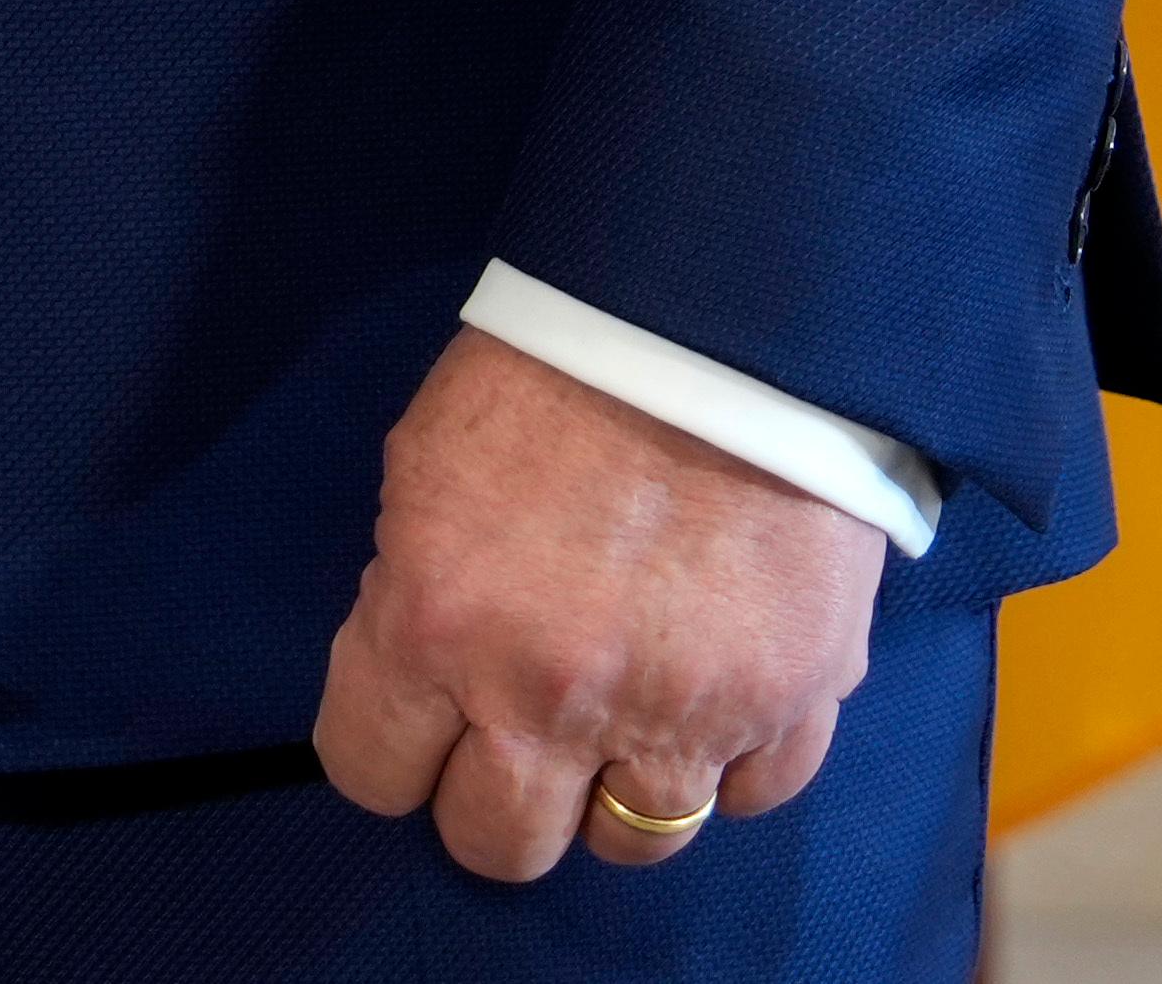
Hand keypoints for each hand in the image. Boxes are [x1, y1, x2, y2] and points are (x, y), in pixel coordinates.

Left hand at [309, 327, 880, 877]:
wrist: (721, 316)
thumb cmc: (555, 368)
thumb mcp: (427, 471)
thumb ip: (419, 596)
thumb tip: (429, 674)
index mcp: (436, 624)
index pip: (371, 773)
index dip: (390, 750)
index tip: (416, 722)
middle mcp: (549, 695)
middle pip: (499, 844)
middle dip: (497, 798)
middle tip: (517, 735)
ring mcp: (680, 713)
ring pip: (630, 843)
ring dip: (615, 794)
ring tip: (621, 723)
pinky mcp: (790, 701)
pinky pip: (751, 797)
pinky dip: (731, 766)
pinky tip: (711, 703)